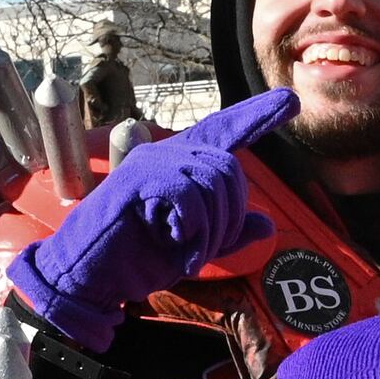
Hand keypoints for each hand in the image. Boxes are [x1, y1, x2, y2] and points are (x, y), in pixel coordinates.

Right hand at [10, 87, 296, 351]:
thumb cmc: (136, 260)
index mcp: (180, 165)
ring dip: (209, 230)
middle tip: (202, 250)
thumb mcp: (194, 249)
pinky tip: (171, 242)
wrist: (90, 278)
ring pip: (213, 182)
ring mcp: (150, 162)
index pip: (225, 131)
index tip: (290, 100)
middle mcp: (166, 154)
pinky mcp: (138, 179)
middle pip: (230, 168)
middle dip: (229, 218)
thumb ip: (228, 235)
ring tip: (183, 251)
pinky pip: (189, 195)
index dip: (258, 116)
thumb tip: (265, 224)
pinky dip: (190, 229)